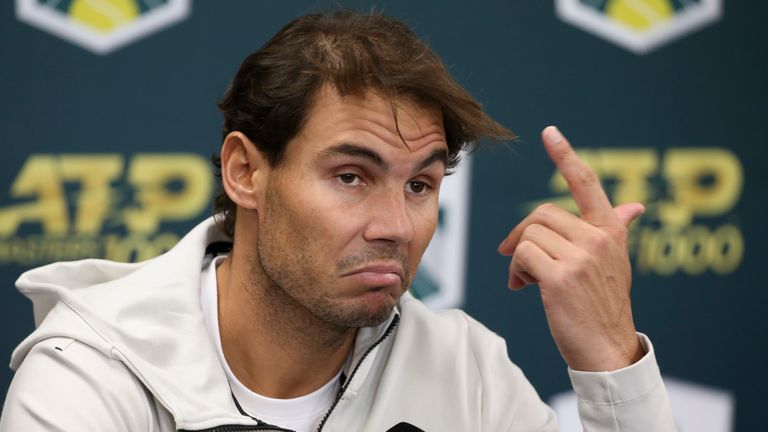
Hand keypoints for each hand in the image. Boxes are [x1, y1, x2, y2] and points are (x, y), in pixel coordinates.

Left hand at [497, 126, 644, 371]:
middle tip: (520, 261)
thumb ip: (617, 229)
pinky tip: (524, 287)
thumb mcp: (615, 261)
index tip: (550, 132)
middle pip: (540, 214)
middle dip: (522, 235)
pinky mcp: (562, 277)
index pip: (586, 183)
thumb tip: (634, 207)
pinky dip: (515, 270)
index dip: (566, 156)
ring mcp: (582, 256)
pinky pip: (521, 254)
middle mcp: (599, 237)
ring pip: (528, 234)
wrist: (606, 347)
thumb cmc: (603, 304)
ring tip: (527, 279)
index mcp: (610, 229)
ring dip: (518, 258)